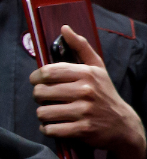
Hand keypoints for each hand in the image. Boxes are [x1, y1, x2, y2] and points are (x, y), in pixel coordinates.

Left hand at [31, 25, 146, 158]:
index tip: (37, 82)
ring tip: (51, 112)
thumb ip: (80, 47)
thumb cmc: (105, 93)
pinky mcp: (82, 130)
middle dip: (38, 97)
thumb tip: (64, 28)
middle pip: (40, 93)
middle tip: (46, 98)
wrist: (123, 125)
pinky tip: (55, 125)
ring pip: (42, 112)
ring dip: (43, 114)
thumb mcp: (97, 68)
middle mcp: (85, 91)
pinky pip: (50, 129)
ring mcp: (84, 112)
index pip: (47, 72)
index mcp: (86, 74)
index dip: (36, 78)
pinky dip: (48, 129)